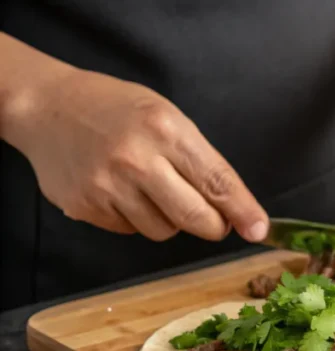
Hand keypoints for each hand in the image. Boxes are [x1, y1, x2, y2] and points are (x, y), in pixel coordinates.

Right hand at [7, 68, 267, 241]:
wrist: (48, 107)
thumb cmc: (118, 110)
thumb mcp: (168, 118)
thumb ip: (202, 162)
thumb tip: (237, 210)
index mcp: (166, 131)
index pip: (217, 182)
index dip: (243, 211)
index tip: (259, 230)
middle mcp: (137, 160)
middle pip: (195, 219)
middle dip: (213, 226)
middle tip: (212, 218)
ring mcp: (108, 187)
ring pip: (164, 231)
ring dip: (169, 220)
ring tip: (151, 188)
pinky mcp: (85, 207)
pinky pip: (130, 231)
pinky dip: (135, 219)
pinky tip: (122, 191)